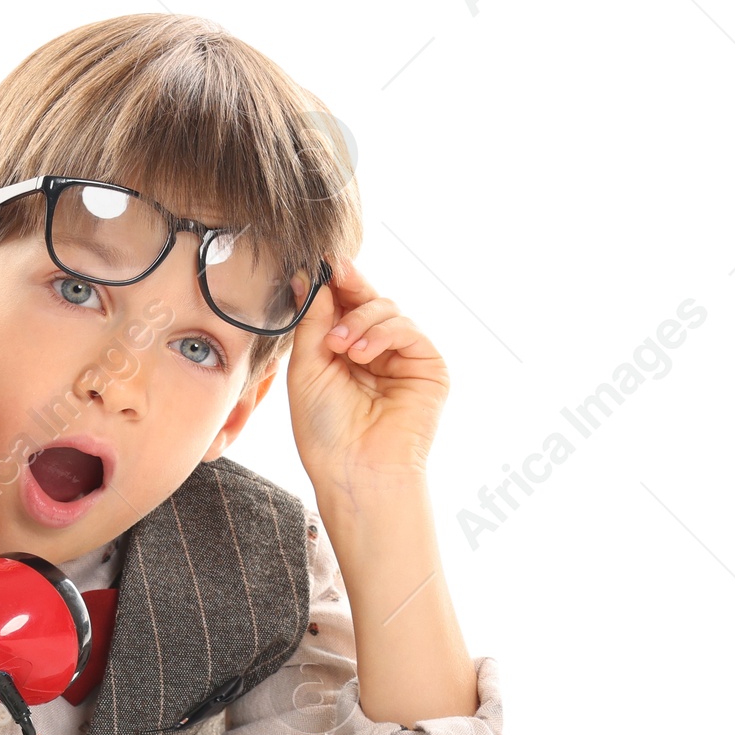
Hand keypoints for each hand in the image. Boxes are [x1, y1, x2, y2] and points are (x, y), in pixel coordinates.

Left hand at [284, 256, 448, 489]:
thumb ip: (312, 322)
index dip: (332, 284)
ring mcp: (403, 358)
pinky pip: (406, 328)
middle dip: (348, 285)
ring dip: (359, 320)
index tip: (318, 264)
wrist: (355, 471)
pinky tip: (360, 353)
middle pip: (367, 299)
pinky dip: (381, 332)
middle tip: (332, 272)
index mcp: (344, 353)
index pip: (341, 307)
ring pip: (386, 309)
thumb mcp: (307, 368)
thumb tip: (310, 277)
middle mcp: (375, 352)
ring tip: (338, 346)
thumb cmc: (325, 431)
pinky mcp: (427, 366)